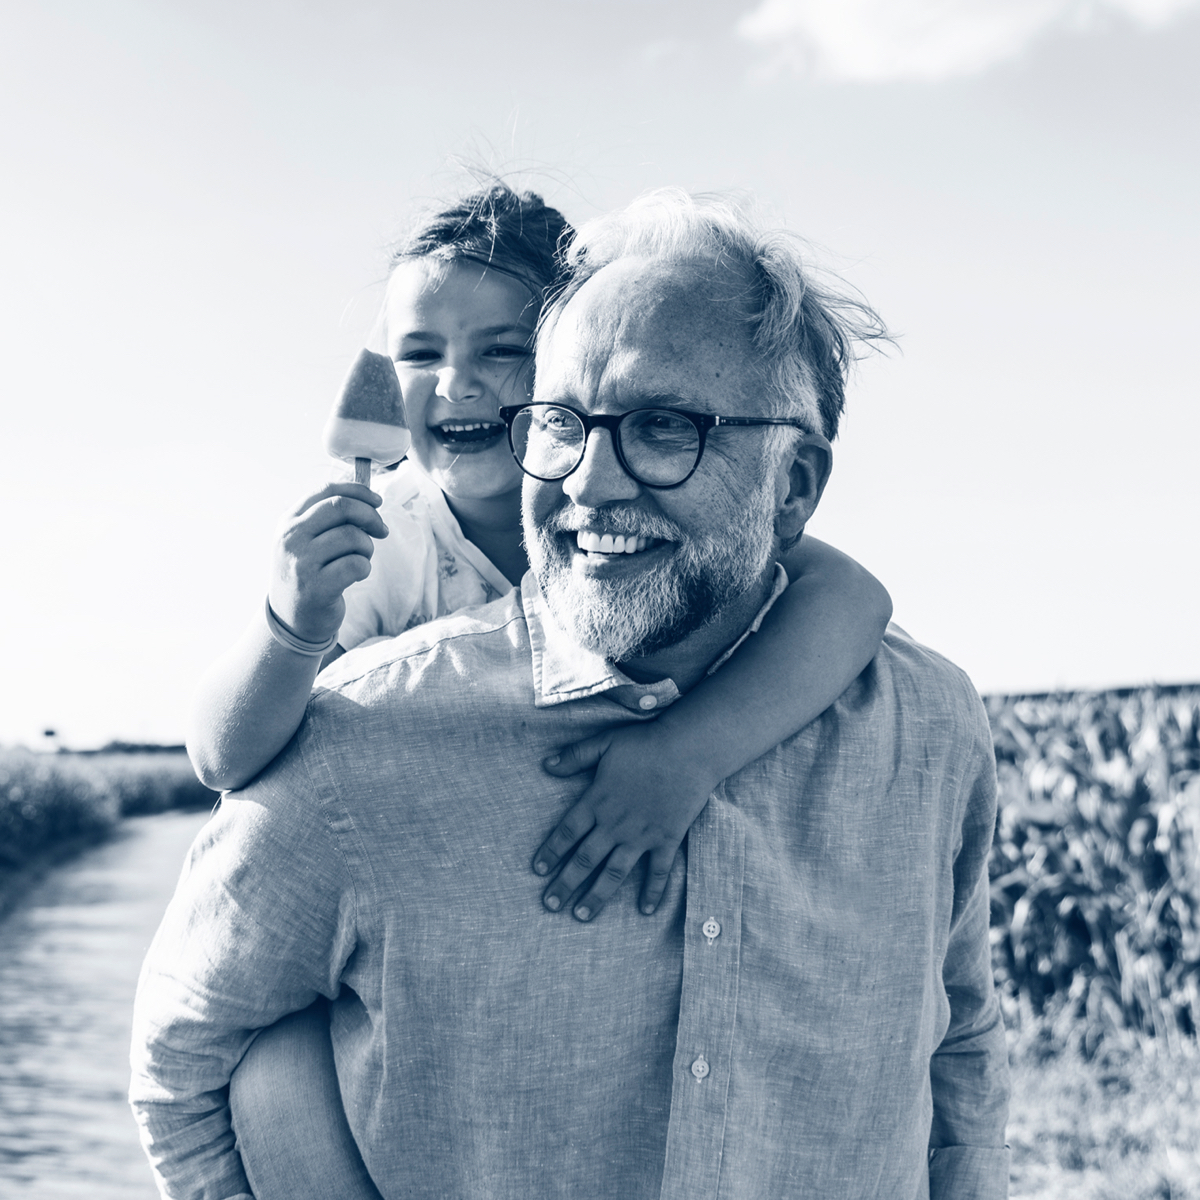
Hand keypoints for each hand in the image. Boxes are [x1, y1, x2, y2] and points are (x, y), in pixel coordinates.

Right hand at [268, 482, 387, 642]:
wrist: (290, 620)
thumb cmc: (306, 575)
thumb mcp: (304, 541)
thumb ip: (327, 519)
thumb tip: (368, 501)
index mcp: (288, 521)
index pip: (326, 490)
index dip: (358, 492)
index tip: (377, 501)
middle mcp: (291, 538)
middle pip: (341, 507)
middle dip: (370, 516)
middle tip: (381, 530)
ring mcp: (302, 562)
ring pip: (352, 536)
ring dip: (367, 547)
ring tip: (362, 558)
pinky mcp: (317, 587)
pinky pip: (356, 564)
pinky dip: (365, 568)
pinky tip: (357, 575)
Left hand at [533, 722, 717, 921]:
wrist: (689, 750)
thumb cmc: (646, 743)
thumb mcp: (605, 742)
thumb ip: (575, 755)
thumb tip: (547, 764)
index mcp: (597, 800)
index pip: (567, 832)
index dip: (551, 851)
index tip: (537, 870)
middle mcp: (615, 823)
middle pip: (584, 859)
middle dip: (565, 884)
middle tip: (550, 904)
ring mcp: (641, 835)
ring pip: (614, 872)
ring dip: (596, 895)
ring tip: (581, 915)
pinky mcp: (667, 839)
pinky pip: (658, 872)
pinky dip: (652, 892)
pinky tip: (645, 911)